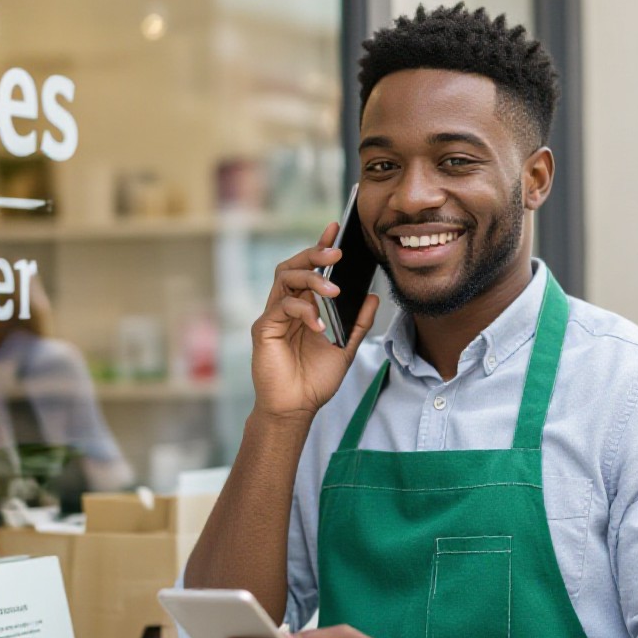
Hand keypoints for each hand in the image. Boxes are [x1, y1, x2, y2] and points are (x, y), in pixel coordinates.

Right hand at [250, 223, 378, 420]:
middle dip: (313, 254)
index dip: (320, 247)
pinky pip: (281, 308)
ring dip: (310, 278)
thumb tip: (373, 297)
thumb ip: (357, 323)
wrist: (296, 409)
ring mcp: (273, 316)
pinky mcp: (264, 330)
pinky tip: (320, 324)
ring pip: (284, 279)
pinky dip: (303, 310)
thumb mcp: (345, 348)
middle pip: (292, 266)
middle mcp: (286, 306)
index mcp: (304, 306)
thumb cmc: (315, 379)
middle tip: (335, 252)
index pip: (310, 269)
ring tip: (334, 289)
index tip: (336, 228)